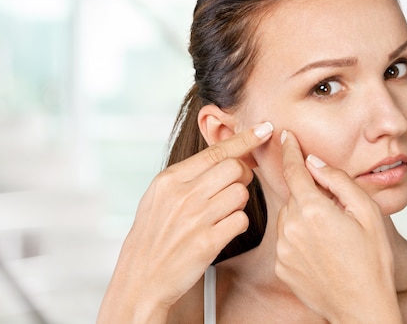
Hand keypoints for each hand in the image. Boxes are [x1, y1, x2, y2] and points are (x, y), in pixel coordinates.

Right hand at [98, 122, 272, 322]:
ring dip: (239, 203)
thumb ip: (188, 175)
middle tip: (234, 188)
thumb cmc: (154, 235)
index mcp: (170, 179)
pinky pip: (241, 220)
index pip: (217, 150)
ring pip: (241, 193)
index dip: (245, 138)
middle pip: (235, 168)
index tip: (265, 129)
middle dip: (243, 175)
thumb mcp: (159, 196)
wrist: (141, 278)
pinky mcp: (207, 243)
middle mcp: (183, 195)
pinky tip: (223, 230)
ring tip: (222, 213)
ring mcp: (195, 219)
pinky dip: (238, 224)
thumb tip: (224, 153)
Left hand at [275, 130, 400, 323]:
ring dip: (304, 217)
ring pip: (289, 217)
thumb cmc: (371, 263)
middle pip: (294, 195)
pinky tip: (321, 251)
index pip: (294, 170)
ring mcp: (283, 248)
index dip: (290, 150)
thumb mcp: (367, 214)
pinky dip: (299, 238)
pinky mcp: (281, 265)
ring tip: (331, 237)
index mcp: (313, 210)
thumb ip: (339, 182)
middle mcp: (291, 227)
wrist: (362, 308)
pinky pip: (286, 239)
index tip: (285, 136)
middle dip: (310, 195)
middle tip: (336, 213)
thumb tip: (315, 163)